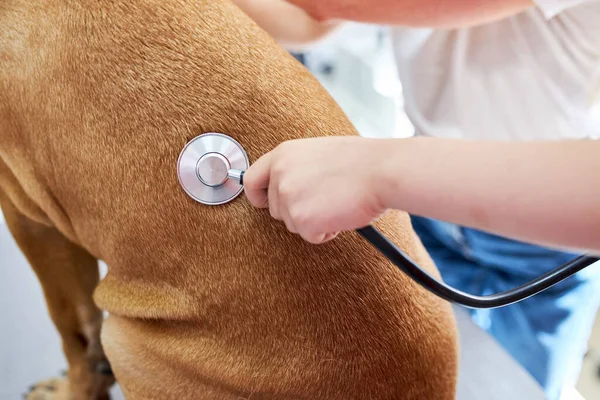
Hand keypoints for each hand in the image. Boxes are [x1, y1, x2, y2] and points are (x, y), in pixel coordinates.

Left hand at [243, 136, 389, 243]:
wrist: (381, 171)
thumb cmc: (360, 162)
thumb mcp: (318, 153)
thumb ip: (296, 168)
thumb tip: (288, 187)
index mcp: (283, 154)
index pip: (251, 180)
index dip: (258, 196)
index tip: (265, 203)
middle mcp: (280, 176)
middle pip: (276, 209)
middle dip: (298, 211)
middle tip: (325, 200)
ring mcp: (289, 198)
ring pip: (293, 224)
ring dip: (314, 221)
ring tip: (336, 202)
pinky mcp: (302, 220)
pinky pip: (310, 236)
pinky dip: (326, 232)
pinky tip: (340, 214)